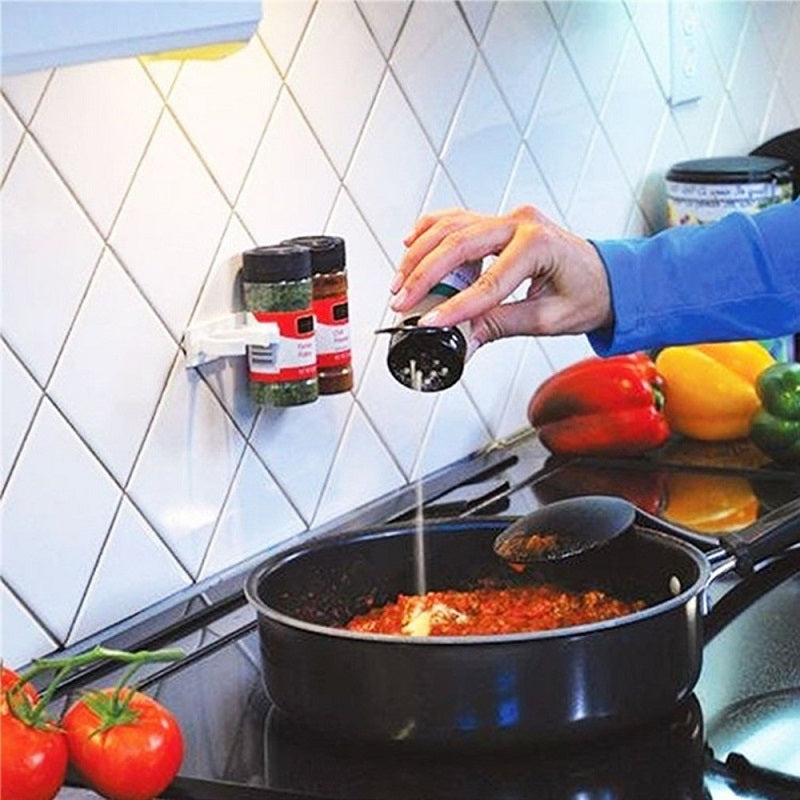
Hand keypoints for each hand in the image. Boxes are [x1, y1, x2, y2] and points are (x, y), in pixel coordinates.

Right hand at [389, 206, 612, 346]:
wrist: (610, 278)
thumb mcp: (549, 318)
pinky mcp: (499, 222)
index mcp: (539, 244)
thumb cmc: (590, 293)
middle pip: (458, 246)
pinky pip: (457, 219)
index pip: (486, 282)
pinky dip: (431, 230)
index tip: (429, 323)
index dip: (454, 306)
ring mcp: (509, 218)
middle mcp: (521, 223)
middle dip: (424, 275)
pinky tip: (411, 244)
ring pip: (451, 227)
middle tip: (401, 301)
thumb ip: (502, 325)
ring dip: (420, 253)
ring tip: (401, 281)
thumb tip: (463, 339)